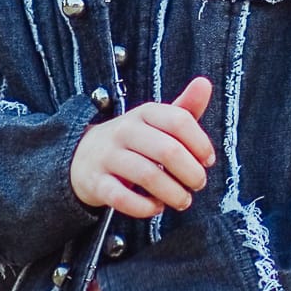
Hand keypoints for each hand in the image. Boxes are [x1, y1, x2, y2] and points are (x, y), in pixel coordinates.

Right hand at [69, 76, 215, 218]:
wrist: (82, 156)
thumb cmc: (132, 140)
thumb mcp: (156, 121)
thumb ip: (184, 107)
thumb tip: (205, 83)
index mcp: (144, 113)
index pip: (179, 121)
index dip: (201, 143)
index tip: (208, 160)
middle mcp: (124, 130)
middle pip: (168, 150)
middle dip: (191, 173)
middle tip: (198, 184)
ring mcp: (108, 156)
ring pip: (147, 175)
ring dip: (173, 193)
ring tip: (183, 200)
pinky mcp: (96, 182)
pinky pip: (123, 198)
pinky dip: (145, 207)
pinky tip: (156, 207)